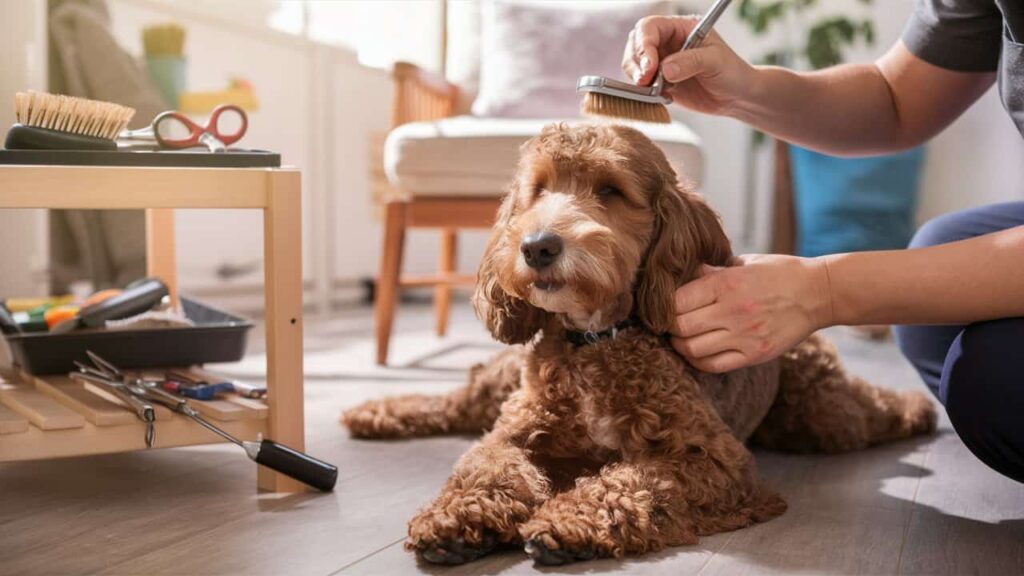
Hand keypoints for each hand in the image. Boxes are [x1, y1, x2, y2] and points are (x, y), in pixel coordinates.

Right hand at [621, 15, 756, 115]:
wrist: (737, 97)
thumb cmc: (732, 72)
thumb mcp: (715, 61)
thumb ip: (690, 62)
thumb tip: (664, 69)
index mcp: (680, 28)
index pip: (650, 28)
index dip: (644, 45)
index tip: (649, 67)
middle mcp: (668, 43)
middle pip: (636, 45)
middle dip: (636, 63)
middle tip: (645, 81)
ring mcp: (662, 63)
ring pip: (634, 65)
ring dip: (637, 78)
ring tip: (654, 89)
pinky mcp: (660, 82)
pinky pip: (642, 84)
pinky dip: (644, 91)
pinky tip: (661, 96)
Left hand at [670, 255, 833, 372]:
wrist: (819, 293)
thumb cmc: (778, 273)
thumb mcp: (743, 263)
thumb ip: (711, 272)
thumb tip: (679, 275)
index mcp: (727, 282)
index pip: (677, 300)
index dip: (663, 306)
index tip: (662, 306)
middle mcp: (733, 310)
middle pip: (681, 327)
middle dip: (668, 327)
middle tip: (668, 325)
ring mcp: (744, 335)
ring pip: (693, 349)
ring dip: (680, 345)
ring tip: (680, 338)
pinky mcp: (755, 354)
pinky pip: (714, 365)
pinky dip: (698, 361)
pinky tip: (696, 352)